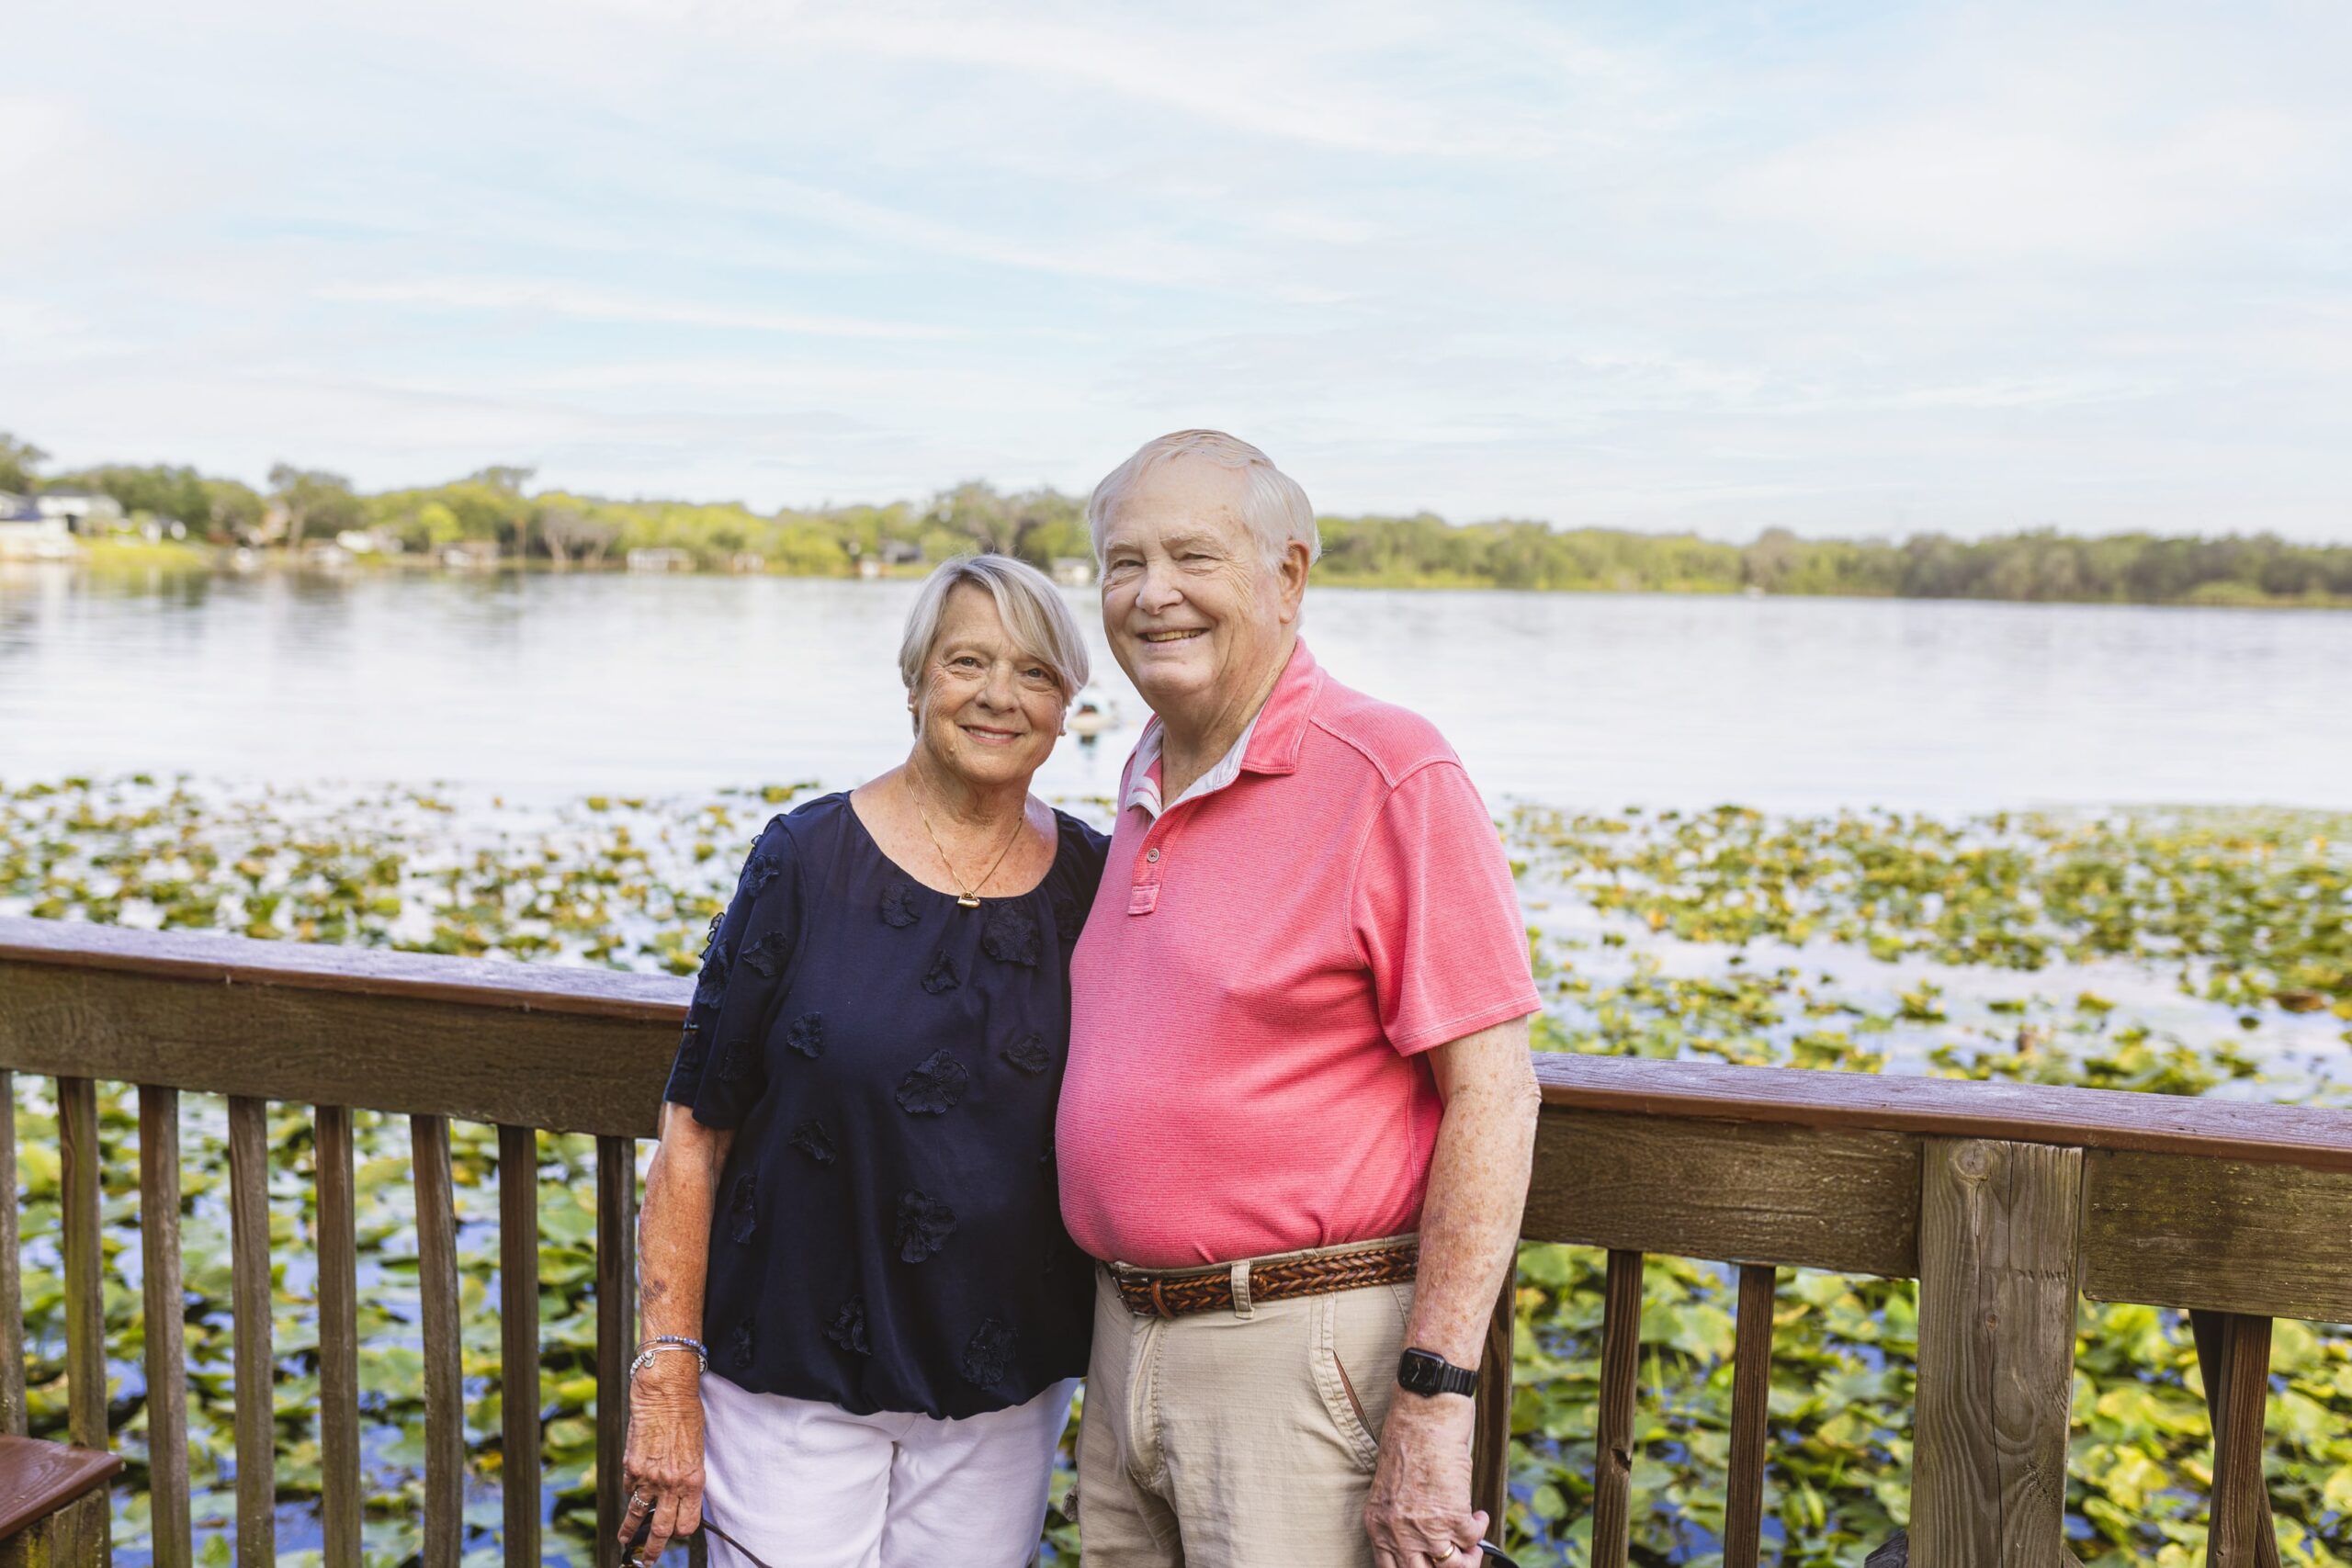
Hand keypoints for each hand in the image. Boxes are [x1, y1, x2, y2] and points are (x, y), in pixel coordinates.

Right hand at [619, 1360, 706, 1560]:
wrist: (664, 1393)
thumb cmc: (687, 1415)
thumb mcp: (697, 1449)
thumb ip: (688, 1475)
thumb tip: (680, 1493)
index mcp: (693, 1481)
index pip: (688, 1523)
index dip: (683, 1531)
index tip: (678, 1533)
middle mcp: (671, 1484)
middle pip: (662, 1529)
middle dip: (653, 1549)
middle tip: (647, 1560)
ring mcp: (648, 1478)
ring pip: (637, 1515)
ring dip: (630, 1532)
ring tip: (625, 1541)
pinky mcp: (630, 1468)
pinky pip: (628, 1489)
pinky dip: (629, 1493)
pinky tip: (630, 1494)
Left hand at [1364, 1392, 1486, 1567]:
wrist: (1424, 1412)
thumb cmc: (1407, 1437)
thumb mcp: (1391, 1486)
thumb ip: (1400, 1516)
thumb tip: (1423, 1538)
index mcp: (1377, 1524)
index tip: (1430, 1563)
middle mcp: (1397, 1531)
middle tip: (1457, 1557)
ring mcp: (1424, 1528)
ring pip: (1451, 1566)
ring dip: (1467, 1557)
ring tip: (1471, 1542)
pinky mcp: (1452, 1516)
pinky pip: (1472, 1539)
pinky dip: (1479, 1529)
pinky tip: (1477, 1516)